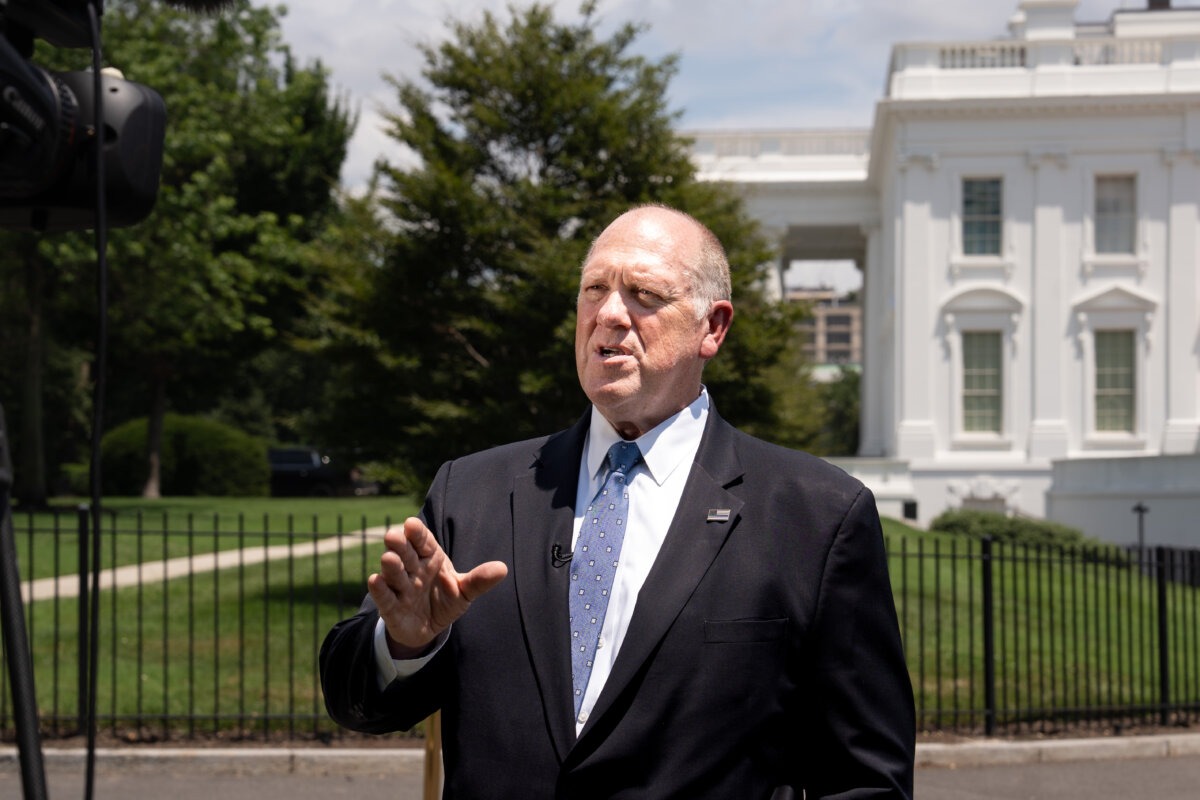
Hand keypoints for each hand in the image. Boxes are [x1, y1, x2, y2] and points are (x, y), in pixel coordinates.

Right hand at [367, 516, 507, 657]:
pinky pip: (385, 598)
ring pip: (394, 574)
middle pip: (406, 554)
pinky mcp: (391, 608)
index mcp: (430, 558)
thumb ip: (479, 580)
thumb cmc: (446, 600)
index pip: (423, 542)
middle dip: (400, 546)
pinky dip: (380, 590)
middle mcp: (413, 569)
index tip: (411, 524)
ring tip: (388, 559)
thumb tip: (503, 569)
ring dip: (391, 567)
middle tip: (393, 536)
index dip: (417, 533)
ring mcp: (401, 588)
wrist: (429, 627)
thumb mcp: (464, 591)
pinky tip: (375, 580)